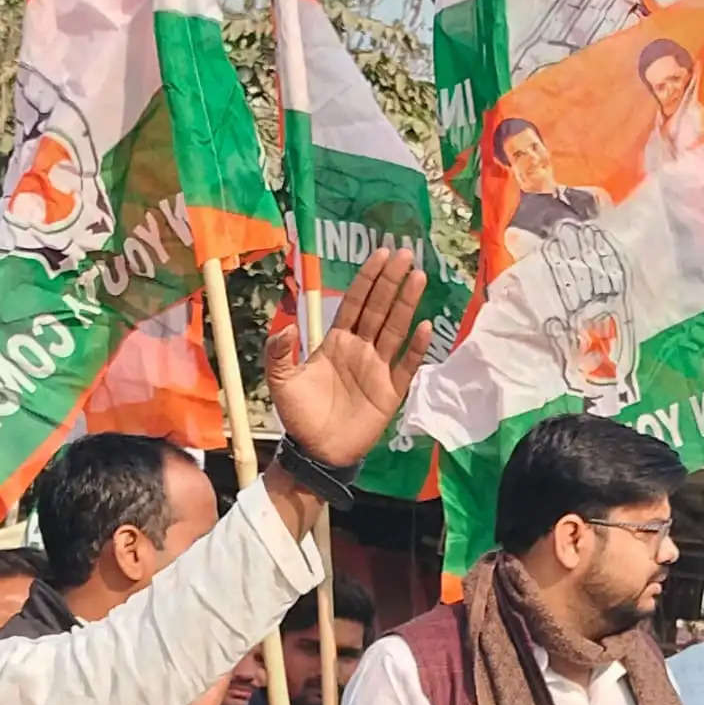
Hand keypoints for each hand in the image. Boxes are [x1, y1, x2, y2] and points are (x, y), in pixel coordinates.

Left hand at [265, 248, 422, 477]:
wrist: (316, 451)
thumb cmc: (300, 415)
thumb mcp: (280, 381)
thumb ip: (279, 353)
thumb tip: (289, 327)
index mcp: (337, 341)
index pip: (356, 302)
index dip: (367, 279)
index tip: (379, 254)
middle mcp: (361, 349)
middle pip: (380, 308)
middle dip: (391, 281)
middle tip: (405, 253)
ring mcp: (378, 368)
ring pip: (395, 329)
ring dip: (406, 303)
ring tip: (418, 277)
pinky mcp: (390, 392)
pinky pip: (407, 366)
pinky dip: (416, 347)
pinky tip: (424, 326)